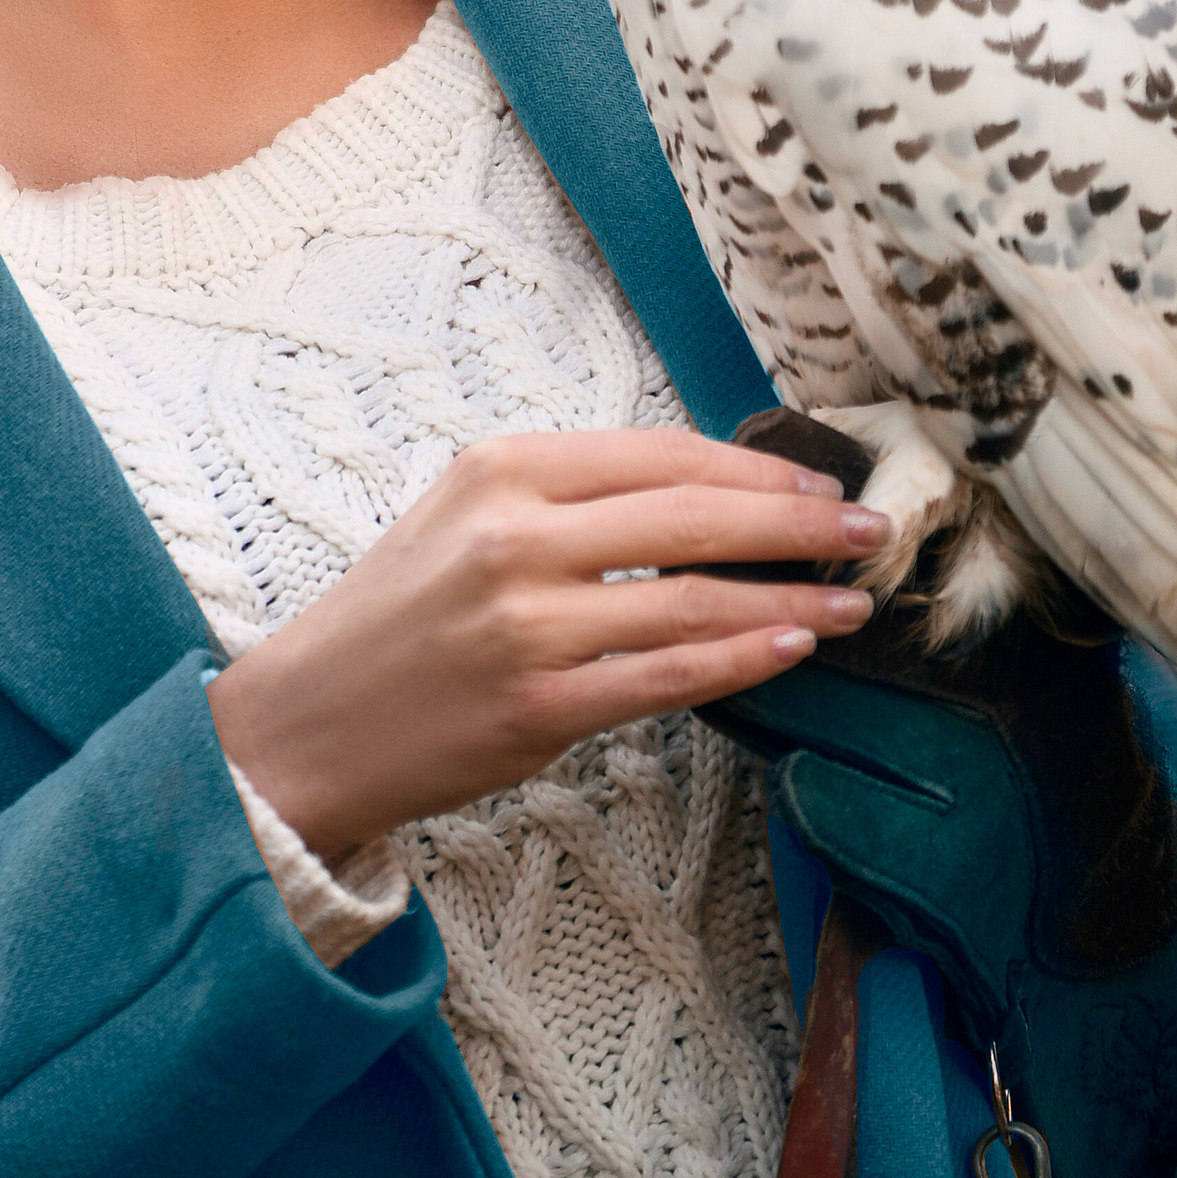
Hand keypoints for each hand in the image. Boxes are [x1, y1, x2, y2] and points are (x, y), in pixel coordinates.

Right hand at [204, 429, 881, 861]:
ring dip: (790, 598)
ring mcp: (526, 626)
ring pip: (692, 600)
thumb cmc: (396, 619)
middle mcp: (513, 538)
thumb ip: (568, 500)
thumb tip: (703, 494)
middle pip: (692, 514)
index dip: (755, 467)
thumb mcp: (462, 517)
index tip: (818, 480)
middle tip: (870, 528)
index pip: (660, 454)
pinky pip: (667, 678)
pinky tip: (792, 646)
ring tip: (854, 600)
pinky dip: (741, 659)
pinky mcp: (538, 708)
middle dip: (797, 521)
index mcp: (500, 471)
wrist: (306, 723)